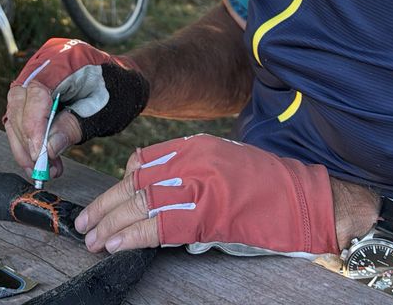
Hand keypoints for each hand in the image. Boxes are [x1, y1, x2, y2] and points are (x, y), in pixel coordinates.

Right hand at [4, 38, 149, 179]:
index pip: (37, 90)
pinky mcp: (34, 90)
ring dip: (25, 144)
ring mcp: (37, 74)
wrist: (125, 83)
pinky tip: (39, 158)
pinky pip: (22, 115)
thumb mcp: (104, 112)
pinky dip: (28, 139)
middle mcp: (45, 62)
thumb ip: (74, 126)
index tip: (39, 153)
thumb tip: (46, 149)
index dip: (34, 124)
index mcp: (65, 59)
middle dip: (26, 139)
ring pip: (16, 111)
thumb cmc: (120, 91)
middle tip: (40, 167)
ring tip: (43, 169)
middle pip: (19, 101)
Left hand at [75, 134, 338, 257]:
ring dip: (112, 224)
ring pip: (141, 205)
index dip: (119, 186)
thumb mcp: (222, 167)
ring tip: (93, 239)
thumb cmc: (269, 186)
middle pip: (136, 184)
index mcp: (194, 148)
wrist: (306, 199)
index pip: (143, 164)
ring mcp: (199, 186)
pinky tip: (115, 245)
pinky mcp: (208, 214)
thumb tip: (155, 201)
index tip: (104, 204)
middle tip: (85, 224)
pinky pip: (160, 227)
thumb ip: (189, 176)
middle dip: (106, 206)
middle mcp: (192, 162)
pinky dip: (133, 236)